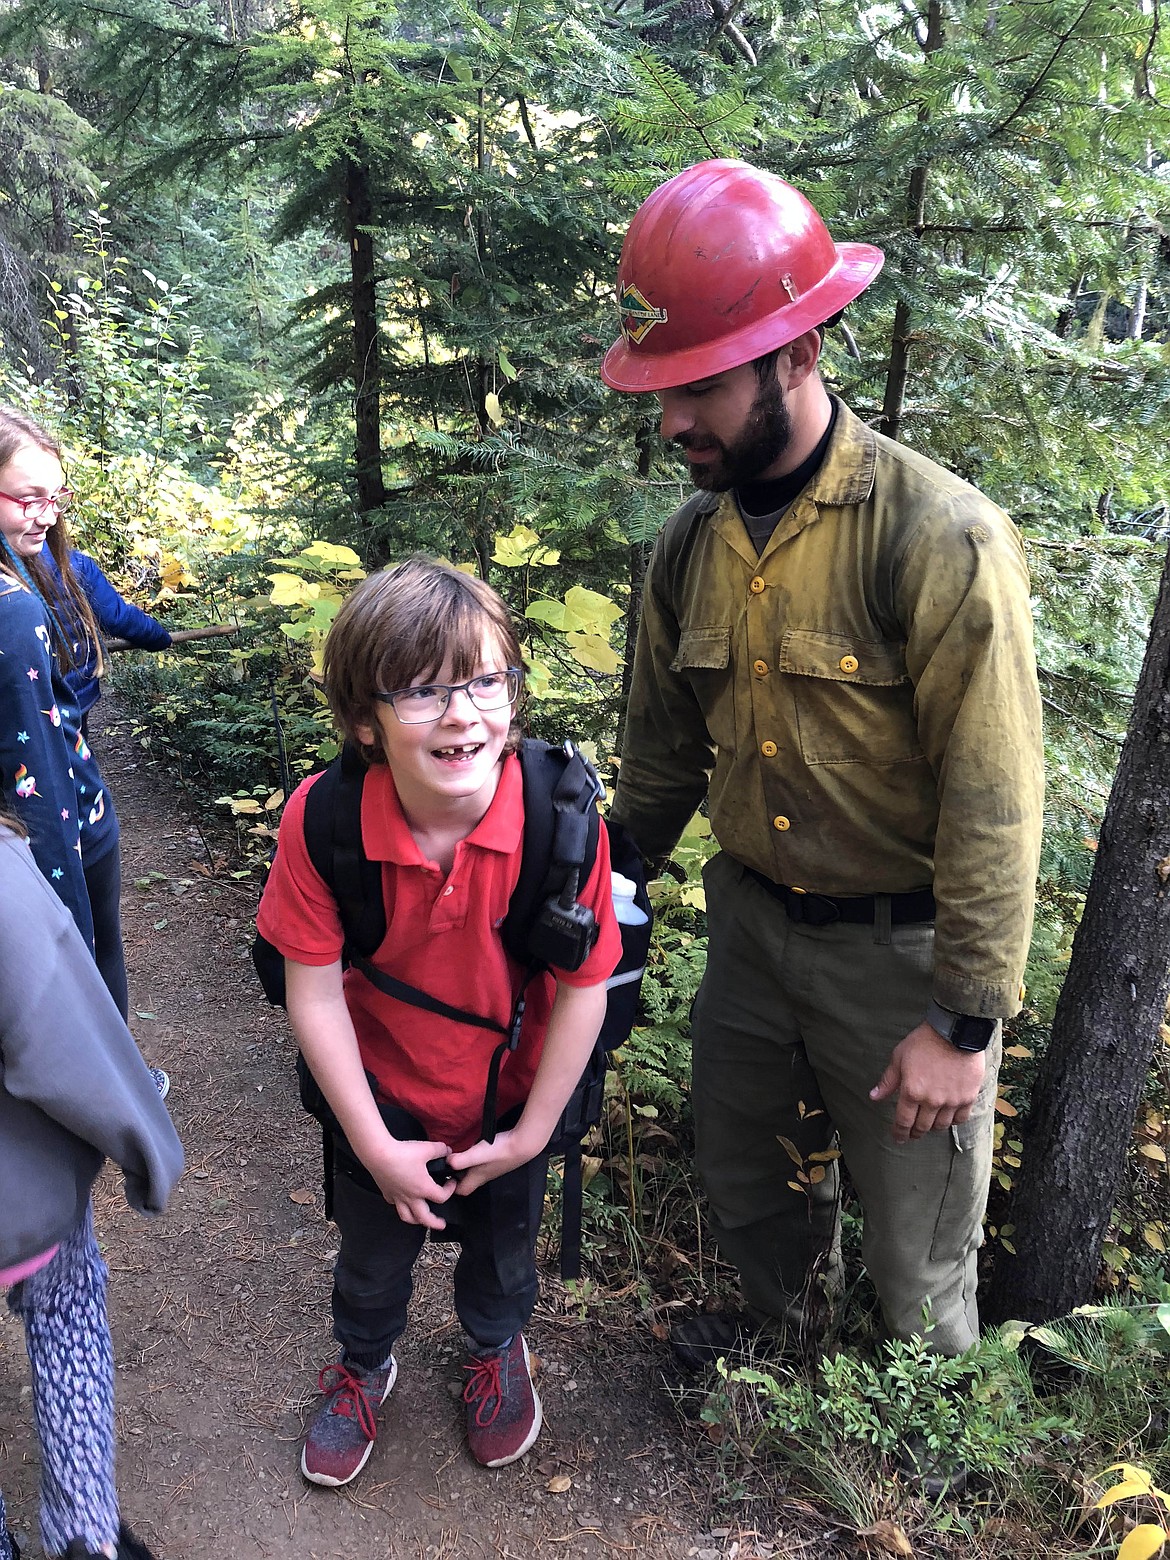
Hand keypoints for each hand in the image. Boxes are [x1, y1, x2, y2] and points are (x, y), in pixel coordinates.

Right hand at [364, 1136, 456, 1227]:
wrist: (378, 1154)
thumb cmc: (400, 1153)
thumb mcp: (426, 1149)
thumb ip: (440, 1150)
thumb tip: (447, 1151)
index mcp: (423, 1188)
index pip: (441, 1197)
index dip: (450, 1191)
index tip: (451, 1183)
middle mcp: (410, 1196)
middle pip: (424, 1217)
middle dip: (434, 1223)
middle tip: (441, 1224)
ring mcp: (397, 1196)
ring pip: (407, 1216)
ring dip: (416, 1220)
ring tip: (420, 1220)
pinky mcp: (387, 1192)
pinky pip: (394, 1204)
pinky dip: (400, 1206)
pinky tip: (402, 1202)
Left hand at [446, 1126, 542, 1196]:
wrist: (523, 1144)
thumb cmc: (500, 1151)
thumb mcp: (477, 1154)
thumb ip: (461, 1160)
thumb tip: (446, 1162)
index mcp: (477, 1178)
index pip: (461, 1191)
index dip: (450, 1188)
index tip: (442, 1176)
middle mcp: (483, 1176)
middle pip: (466, 1181)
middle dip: (456, 1175)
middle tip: (447, 1163)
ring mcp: (490, 1168)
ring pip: (473, 1171)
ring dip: (464, 1166)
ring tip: (457, 1154)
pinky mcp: (495, 1159)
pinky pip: (480, 1163)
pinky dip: (473, 1159)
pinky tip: (473, 1148)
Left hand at [869, 1021, 986, 1144]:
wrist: (955, 1032)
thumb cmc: (924, 1042)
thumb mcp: (899, 1058)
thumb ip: (888, 1081)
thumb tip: (874, 1097)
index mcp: (911, 1092)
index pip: (903, 1121)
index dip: (899, 1133)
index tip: (898, 1138)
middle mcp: (931, 1101)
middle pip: (922, 1127)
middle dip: (915, 1132)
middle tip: (912, 1133)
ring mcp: (951, 1101)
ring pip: (941, 1125)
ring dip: (933, 1127)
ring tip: (929, 1124)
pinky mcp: (968, 1097)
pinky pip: (960, 1118)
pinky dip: (952, 1120)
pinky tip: (948, 1117)